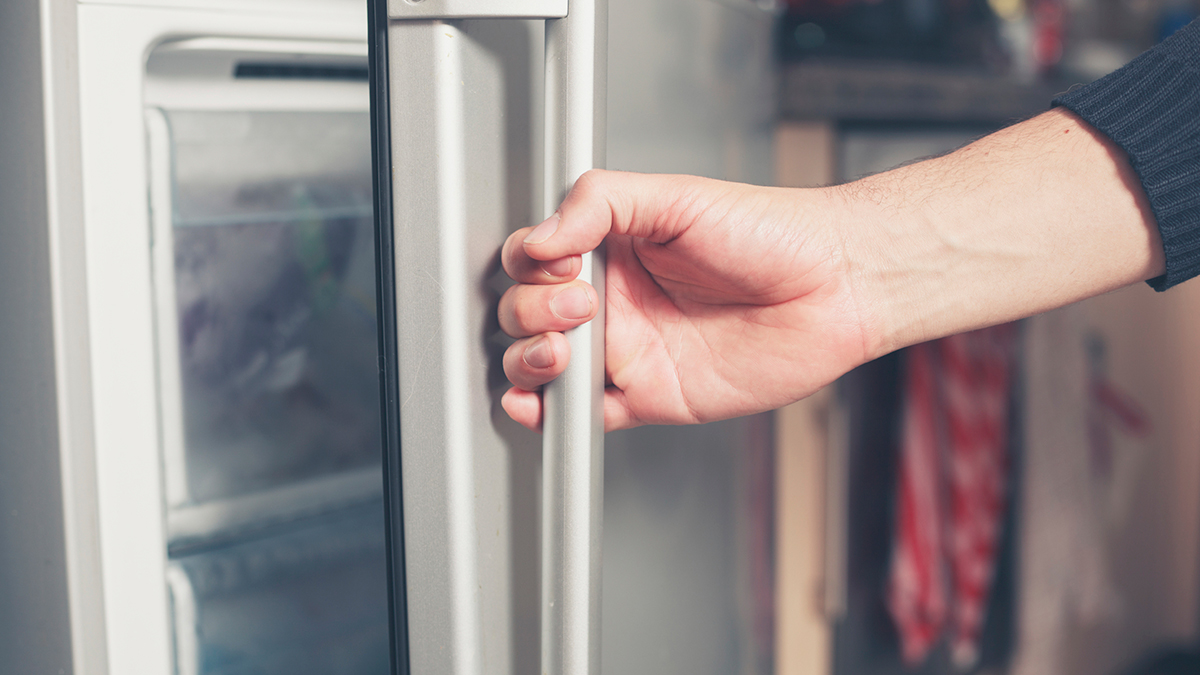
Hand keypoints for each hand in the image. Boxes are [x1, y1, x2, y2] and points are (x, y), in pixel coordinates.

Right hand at [498, 170, 874, 430]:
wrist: (833, 287)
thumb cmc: (771, 233)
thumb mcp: (675, 195)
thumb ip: (598, 203)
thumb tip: (540, 238)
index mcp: (612, 248)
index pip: (535, 260)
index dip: (531, 266)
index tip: (559, 261)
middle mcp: (614, 300)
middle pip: (527, 314)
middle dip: (532, 313)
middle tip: (582, 305)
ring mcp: (629, 350)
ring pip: (543, 367)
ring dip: (529, 362)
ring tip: (560, 351)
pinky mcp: (650, 396)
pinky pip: (586, 414)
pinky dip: (552, 417)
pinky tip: (541, 405)